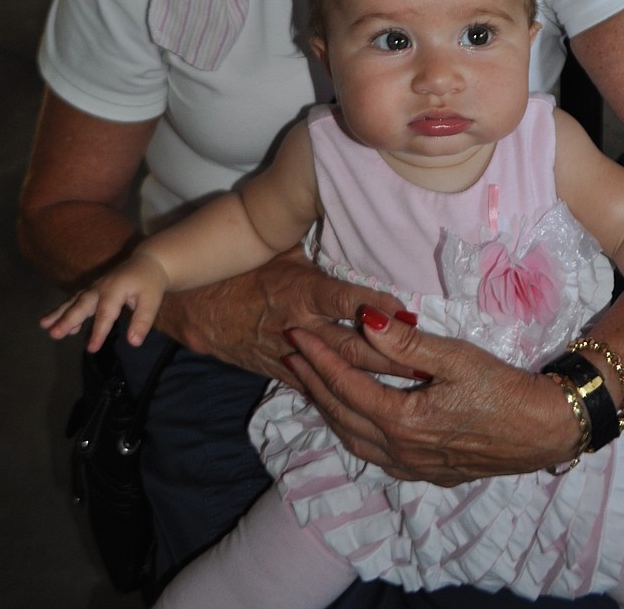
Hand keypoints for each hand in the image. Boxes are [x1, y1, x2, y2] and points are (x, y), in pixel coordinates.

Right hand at [40, 249, 168, 350]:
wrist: (146, 262)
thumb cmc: (150, 283)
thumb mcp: (152, 300)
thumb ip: (142, 320)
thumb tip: (134, 343)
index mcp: (115, 289)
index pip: (106, 314)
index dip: (98, 331)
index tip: (91, 349)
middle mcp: (101, 287)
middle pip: (82, 304)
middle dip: (67, 319)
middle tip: (53, 334)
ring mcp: (94, 288)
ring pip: (74, 301)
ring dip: (59, 313)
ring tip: (44, 326)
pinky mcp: (91, 290)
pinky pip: (75, 300)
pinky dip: (64, 310)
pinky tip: (54, 323)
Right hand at [156, 247, 404, 384]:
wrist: (198, 310)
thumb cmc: (246, 272)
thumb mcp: (282, 251)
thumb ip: (317, 245)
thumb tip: (350, 216)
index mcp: (302, 291)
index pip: (345, 299)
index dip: (376, 306)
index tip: (407, 313)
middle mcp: (300, 325)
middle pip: (351, 345)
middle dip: (388, 356)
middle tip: (425, 363)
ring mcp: (292, 354)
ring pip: (338, 372)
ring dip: (373, 379)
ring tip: (410, 387)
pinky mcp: (282, 372)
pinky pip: (318, 388)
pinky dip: (343, 395)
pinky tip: (372, 407)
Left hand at [282, 308, 577, 483]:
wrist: (544, 430)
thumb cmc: (503, 388)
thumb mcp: (456, 357)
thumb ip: (407, 343)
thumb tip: (365, 319)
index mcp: (404, 421)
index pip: (345, 386)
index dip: (318, 359)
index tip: (296, 335)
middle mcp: (401, 451)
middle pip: (341, 415)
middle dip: (312, 383)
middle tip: (289, 354)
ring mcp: (413, 467)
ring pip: (354, 440)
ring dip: (328, 410)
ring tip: (309, 383)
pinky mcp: (428, 473)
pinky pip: (375, 454)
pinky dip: (353, 432)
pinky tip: (352, 420)